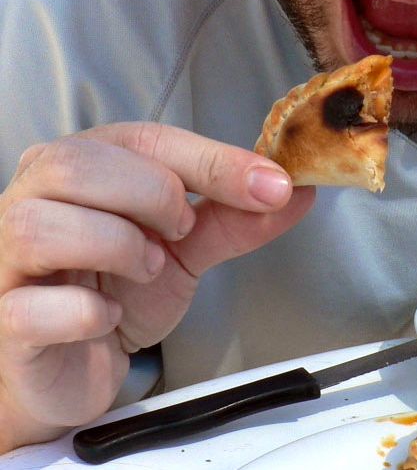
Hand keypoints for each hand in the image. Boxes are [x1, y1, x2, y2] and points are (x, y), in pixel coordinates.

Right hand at [0, 123, 314, 451]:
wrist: (73, 368)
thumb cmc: (115, 292)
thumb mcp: (185, 248)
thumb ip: (234, 218)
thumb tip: (297, 192)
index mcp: (79, 166)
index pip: (144, 139)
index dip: (213, 159)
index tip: (272, 184)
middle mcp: (30, 199)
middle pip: (80, 165)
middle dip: (154, 195)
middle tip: (181, 231)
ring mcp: (5, 259)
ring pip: (45, 226)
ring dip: (119, 248)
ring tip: (145, 269)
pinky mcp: (2, 318)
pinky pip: (34, 306)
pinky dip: (88, 313)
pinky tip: (108, 317)